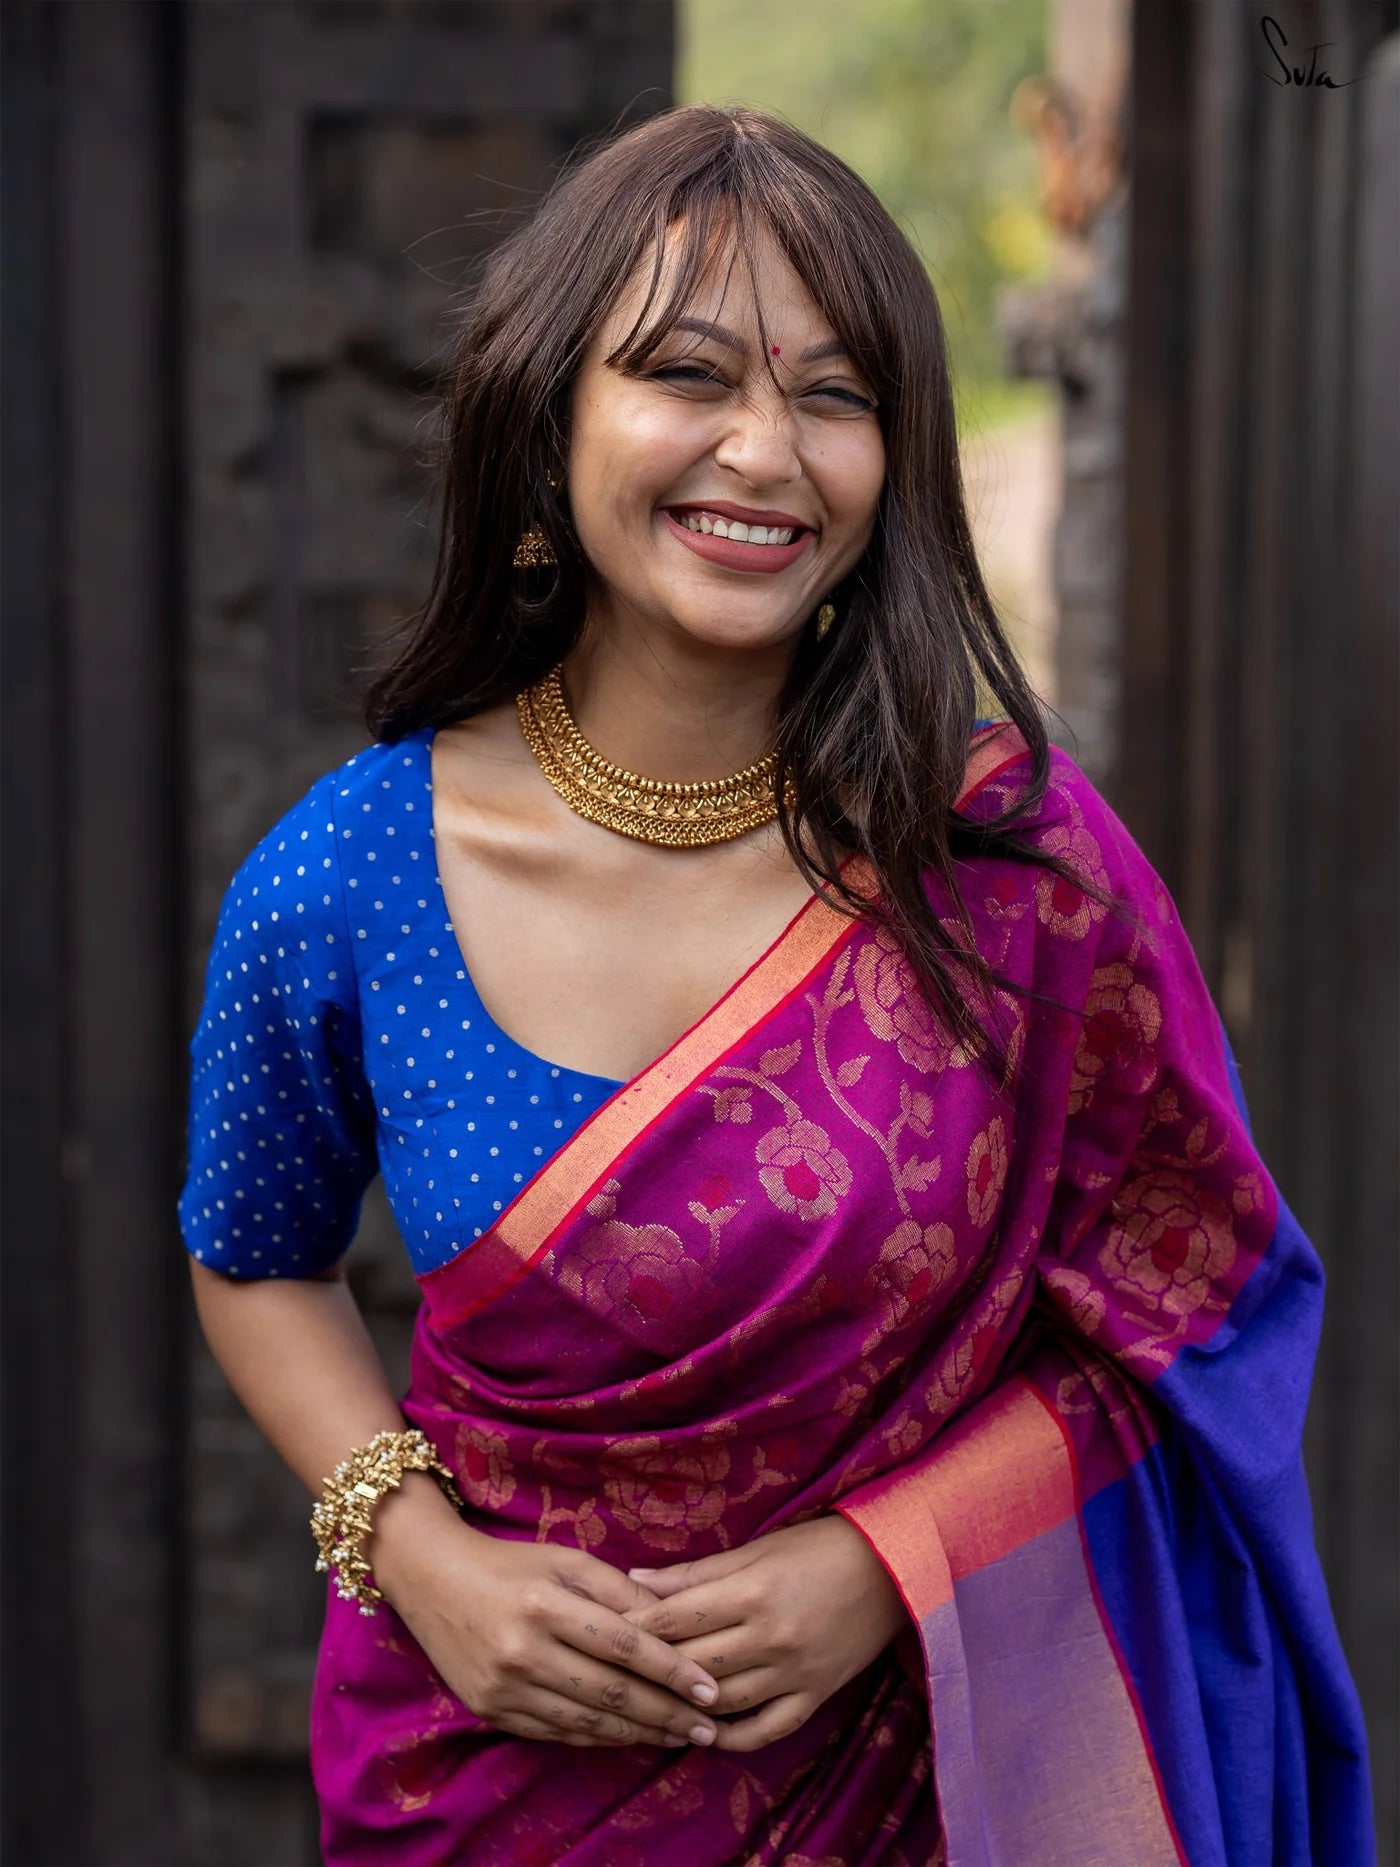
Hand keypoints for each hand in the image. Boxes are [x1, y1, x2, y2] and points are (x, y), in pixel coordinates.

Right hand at [370, 1474, 721, 1748]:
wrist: (431, 1580)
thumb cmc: (509, 1563)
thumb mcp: (566, 1560)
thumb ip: (619, 1591)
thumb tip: (674, 1621)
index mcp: (545, 1604)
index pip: (624, 1646)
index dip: (672, 1670)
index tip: (711, 1688)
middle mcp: (523, 1650)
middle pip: (611, 1692)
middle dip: (667, 1712)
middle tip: (709, 1726)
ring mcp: (504, 1687)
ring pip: (587, 1721)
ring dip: (640, 1733)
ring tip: (679, 1736)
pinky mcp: (491, 1711)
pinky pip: (557, 1733)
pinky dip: (599, 1738)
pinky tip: (630, 1736)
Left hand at [622, 1515, 907, 1751]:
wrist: (891, 1567)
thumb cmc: (817, 1547)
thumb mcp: (756, 1548)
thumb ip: (696, 1573)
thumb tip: (637, 1580)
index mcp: (752, 1592)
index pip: (677, 1618)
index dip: (635, 1627)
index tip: (602, 1631)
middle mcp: (771, 1637)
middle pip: (693, 1665)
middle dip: (650, 1670)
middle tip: (613, 1673)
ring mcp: (794, 1672)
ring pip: (723, 1702)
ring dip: (684, 1707)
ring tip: (649, 1706)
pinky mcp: (815, 1695)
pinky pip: (767, 1730)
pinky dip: (733, 1738)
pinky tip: (705, 1734)